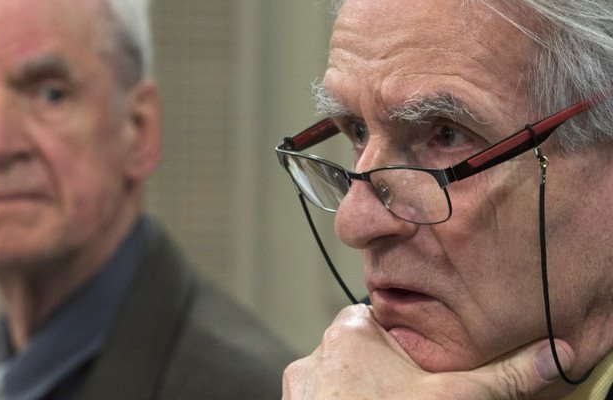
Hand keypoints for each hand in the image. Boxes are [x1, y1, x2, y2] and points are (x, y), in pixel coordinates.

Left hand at [282, 304, 572, 399]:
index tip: (420, 367)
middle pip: (363, 349)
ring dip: (363, 387)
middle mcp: (317, 351)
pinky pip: (322, 395)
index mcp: (351, 331)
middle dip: (387, 368)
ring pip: (342, 374)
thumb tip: (555, 353)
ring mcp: (300, 384)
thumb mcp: (453, 397)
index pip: (381, 318)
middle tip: (409, 391)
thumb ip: (501, 375)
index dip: (405, 342)